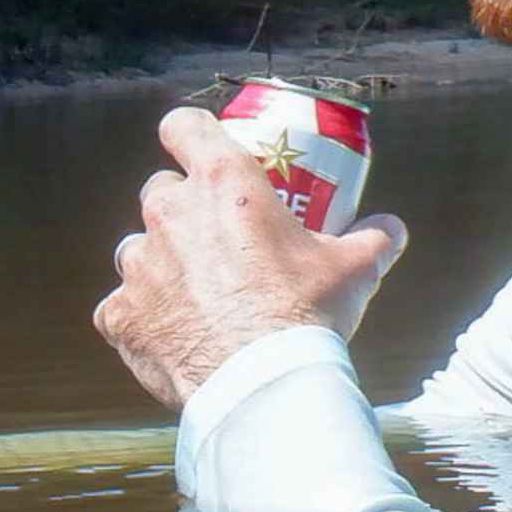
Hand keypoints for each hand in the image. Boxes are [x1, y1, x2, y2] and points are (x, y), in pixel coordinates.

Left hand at [92, 108, 405, 407]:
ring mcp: (139, 265)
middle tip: (215, 241)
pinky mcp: (119, 315)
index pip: (184, 127)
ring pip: (138, 250)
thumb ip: (373, 240)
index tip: (198, 148)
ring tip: (196, 295)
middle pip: (160, 192)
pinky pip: (121, 308)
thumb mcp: (353, 269)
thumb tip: (392, 229)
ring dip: (161, 264)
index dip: (189, 134)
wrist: (261, 384)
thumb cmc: (305, 315)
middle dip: (182, 210)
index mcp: (223, 183)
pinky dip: (142, 318)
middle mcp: (170, 213)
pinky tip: (173, 336)